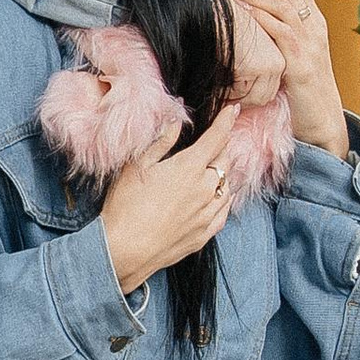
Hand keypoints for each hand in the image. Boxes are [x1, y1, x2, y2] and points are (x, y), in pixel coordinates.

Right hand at [100, 104, 240, 295]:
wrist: (125, 250)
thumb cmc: (126, 206)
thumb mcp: (137, 166)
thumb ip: (161, 142)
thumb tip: (176, 122)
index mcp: (189, 167)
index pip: (216, 138)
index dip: (226, 121)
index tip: (234, 109)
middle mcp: (205, 189)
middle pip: (225, 161)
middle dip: (224, 147)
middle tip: (218, 140)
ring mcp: (208, 214)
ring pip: (228, 186)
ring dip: (224, 173)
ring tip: (216, 168)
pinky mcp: (205, 234)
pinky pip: (223, 211)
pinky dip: (224, 199)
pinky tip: (218, 197)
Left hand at [230, 0, 345, 153]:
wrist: (322, 117)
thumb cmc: (303, 85)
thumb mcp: (297, 49)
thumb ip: (284, 27)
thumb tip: (257, 8)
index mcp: (316, 20)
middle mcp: (315, 26)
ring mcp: (309, 43)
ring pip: (282, 3)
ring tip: (236, 2)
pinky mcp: (300, 62)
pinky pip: (278, 30)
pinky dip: (257, 19)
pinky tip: (243, 20)